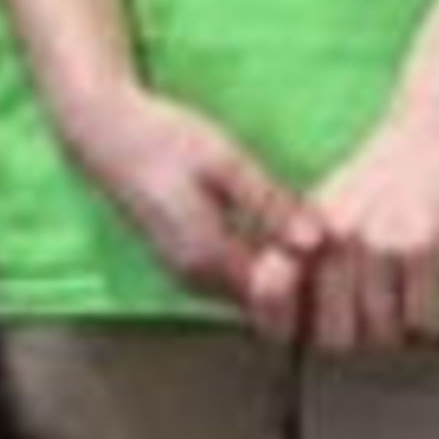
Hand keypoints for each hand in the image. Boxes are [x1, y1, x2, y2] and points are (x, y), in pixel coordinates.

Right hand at [55, 80, 320, 329]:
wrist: (104, 131)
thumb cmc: (162, 138)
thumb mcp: (224, 161)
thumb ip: (269, 202)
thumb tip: (317, 240)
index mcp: (208, 259)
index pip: (281, 299)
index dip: (316, 278)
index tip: (335, 243)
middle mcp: (197, 280)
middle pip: (269, 306)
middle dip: (306, 283)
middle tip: (334, 241)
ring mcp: (189, 275)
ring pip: (254, 295)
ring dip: (287, 275)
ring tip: (313, 232)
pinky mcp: (187, 262)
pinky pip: (238, 280)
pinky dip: (265, 265)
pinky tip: (283, 231)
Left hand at [258, 100, 438, 352]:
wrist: (438, 125)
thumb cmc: (389, 171)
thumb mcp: (334, 203)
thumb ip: (310, 252)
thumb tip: (296, 320)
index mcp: (305, 226)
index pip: (275, 297)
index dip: (286, 331)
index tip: (303, 343)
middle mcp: (333, 236)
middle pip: (331, 336)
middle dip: (355, 342)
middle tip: (374, 330)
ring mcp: (377, 241)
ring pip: (381, 334)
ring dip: (397, 337)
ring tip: (405, 314)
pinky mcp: (423, 245)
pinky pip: (423, 320)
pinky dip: (430, 324)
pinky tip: (431, 302)